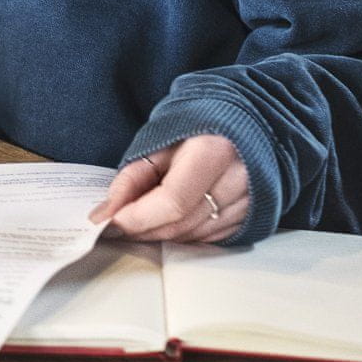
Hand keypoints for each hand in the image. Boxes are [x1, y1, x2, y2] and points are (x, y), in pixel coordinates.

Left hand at [88, 135, 249, 242]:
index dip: (137, 217)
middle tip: (116, 226)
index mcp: (214, 151)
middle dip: (143, 230)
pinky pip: (209, 239)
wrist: (243, 123)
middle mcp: (239, 180)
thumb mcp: (157, 140)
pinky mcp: (252, 217)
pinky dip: (183, 235)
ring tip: (141, 220)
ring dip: (161, 234)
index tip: (108, 222)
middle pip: (182, 224)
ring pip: (194, 236)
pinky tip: (170, 220)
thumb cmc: (197, 127)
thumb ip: (132, 178)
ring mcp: (250, 202)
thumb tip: (108, 213)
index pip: (172, 201)